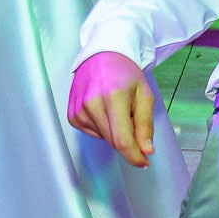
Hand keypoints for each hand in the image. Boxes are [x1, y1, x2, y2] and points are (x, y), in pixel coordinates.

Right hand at [68, 52, 154, 168]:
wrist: (102, 55)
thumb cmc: (126, 73)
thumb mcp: (144, 96)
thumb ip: (145, 125)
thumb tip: (146, 151)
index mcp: (113, 98)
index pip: (122, 140)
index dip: (134, 156)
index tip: (144, 162)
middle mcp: (92, 104)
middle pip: (113, 141)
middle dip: (128, 140)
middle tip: (134, 120)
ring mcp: (79, 110)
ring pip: (103, 138)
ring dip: (115, 131)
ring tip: (117, 108)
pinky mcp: (72, 115)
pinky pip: (92, 133)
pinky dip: (103, 127)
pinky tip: (104, 109)